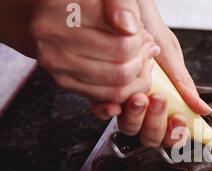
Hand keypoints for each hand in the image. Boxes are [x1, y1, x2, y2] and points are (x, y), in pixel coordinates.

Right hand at [28, 0, 158, 102]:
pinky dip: (127, 89)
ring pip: (117, 87)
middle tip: (145, 46)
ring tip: (141, 58)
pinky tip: (130, 72)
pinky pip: (107, 97)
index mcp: (62, 12)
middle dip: (141, 59)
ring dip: (138, 75)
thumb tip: (129, 28)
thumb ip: (120, 3)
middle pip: (122, 68)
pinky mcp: (63, 82)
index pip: (124, 43)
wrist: (42, 14)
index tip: (142, 32)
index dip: (141, 40)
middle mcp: (54, 41)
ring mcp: (57, 66)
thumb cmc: (77, 1)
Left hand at [90, 0, 211, 147]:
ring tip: (140, 96)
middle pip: (150, 135)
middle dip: (156, 124)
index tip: (179, 120)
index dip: (175, 133)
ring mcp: (122, 98)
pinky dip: (108, 110)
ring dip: (136, 117)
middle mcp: (144, 101)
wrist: (122, 4)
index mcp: (165, 95)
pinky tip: (115, 100)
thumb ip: (183, 83)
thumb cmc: (146, 23)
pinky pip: (102, 111)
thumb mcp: (169, 52)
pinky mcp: (99, 90)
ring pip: (129, 128)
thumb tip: (203, 110)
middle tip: (159, 100)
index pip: (171, 130)